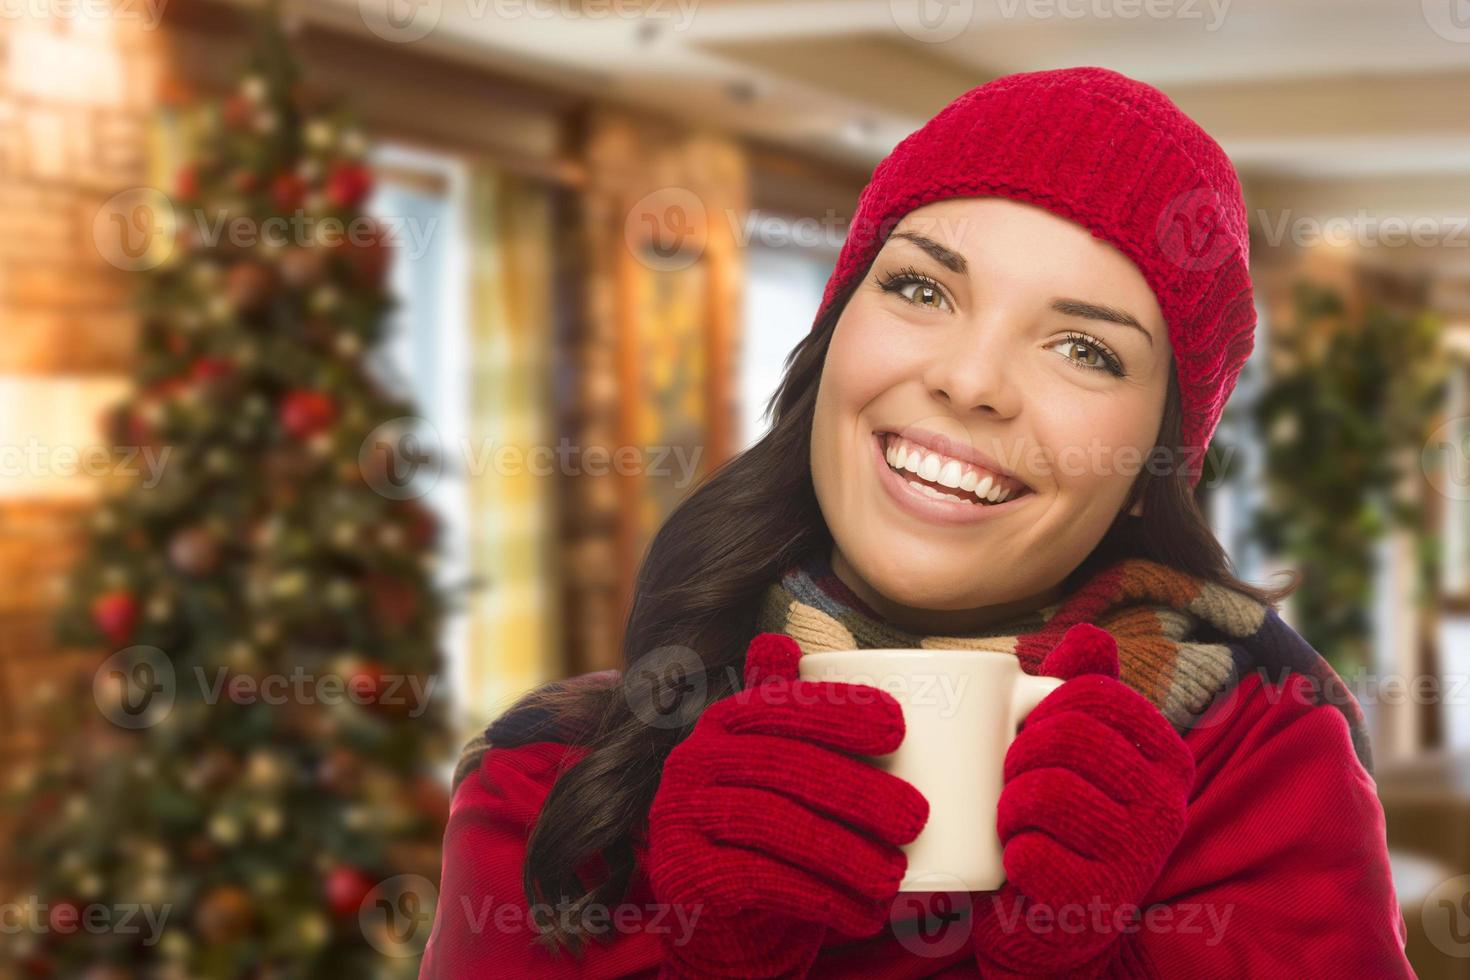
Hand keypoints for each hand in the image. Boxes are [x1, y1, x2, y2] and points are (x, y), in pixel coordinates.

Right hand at [647, 632, 928, 978]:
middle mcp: (691, 761)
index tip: (898, 730)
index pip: (778, 705)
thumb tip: (779, 639)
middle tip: (915, 816)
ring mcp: (679, 817)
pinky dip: (818, 897)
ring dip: (843, 852)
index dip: (837, 711)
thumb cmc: (771, 831)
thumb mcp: (777, 766)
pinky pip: (757, 880)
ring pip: (772, 825)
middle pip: (782, 767)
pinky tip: (861, 913)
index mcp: (721, 723)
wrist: (722, 920)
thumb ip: (784, 710)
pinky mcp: (683, 873)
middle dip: (855, 790)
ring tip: (894, 874)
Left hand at [970, 624, 1194, 976]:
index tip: (1031, 733)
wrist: (1054, 915)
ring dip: (1008, 804)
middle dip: (1018, 753)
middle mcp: (1166, 805)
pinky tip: (1022, 861)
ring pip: (1044, 793)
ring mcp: (1137, 858)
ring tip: (1015, 819)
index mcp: (1166, 756)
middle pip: (1067, 737)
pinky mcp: (1097, 904)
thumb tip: (1088, 633)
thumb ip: (1084, 685)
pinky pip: (1030, 855)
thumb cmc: (1064, 813)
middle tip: (1013, 779)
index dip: (1042, 706)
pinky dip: (1010, 852)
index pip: (1094, 693)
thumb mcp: (1077, 744)